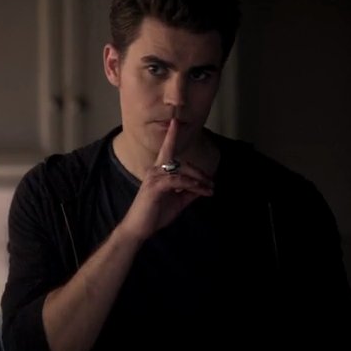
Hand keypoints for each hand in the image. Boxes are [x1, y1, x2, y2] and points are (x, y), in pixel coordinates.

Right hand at [118, 119, 213, 241]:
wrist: (139, 228)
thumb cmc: (154, 214)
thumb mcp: (177, 201)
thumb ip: (188, 192)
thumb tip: (203, 186)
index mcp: (158, 172)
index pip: (166, 150)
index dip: (171, 135)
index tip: (176, 121)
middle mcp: (154, 170)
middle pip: (181, 162)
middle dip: (199, 172)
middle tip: (211, 184)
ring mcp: (154, 177)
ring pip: (182, 171)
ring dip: (199, 180)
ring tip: (209, 189)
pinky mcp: (155, 186)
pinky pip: (179, 180)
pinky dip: (192, 184)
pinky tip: (202, 190)